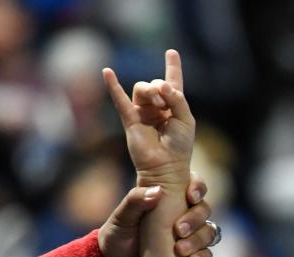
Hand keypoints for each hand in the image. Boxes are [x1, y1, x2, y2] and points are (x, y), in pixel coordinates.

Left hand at [98, 172, 219, 256]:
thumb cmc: (118, 236)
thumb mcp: (121, 218)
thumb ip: (134, 201)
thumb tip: (158, 191)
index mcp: (169, 199)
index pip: (193, 186)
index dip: (198, 187)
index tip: (190, 196)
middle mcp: (183, 215)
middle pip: (204, 209)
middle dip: (195, 218)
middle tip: (178, 230)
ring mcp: (189, 237)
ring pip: (209, 231)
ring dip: (199, 239)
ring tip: (181, 250)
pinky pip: (207, 255)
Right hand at [103, 49, 194, 188]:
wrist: (167, 166)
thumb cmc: (180, 146)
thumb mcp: (186, 119)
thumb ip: (177, 99)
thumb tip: (160, 85)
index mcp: (174, 107)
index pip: (172, 82)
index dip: (173, 67)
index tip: (171, 52)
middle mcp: (157, 107)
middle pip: (154, 84)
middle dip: (161, 89)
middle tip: (166, 103)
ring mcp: (142, 113)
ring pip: (141, 89)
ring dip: (151, 91)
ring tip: (159, 104)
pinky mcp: (130, 120)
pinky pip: (120, 99)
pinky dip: (113, 86)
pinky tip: (107, 72)